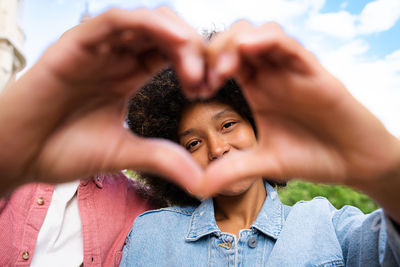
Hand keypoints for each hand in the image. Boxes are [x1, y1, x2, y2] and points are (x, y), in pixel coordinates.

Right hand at [0, 7, 204, 193]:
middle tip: (206, 78)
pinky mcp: (75, 45)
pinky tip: (173, 39)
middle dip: (192, 50)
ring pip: (144, 22)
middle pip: (164, 35)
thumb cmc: (63, 152)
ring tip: (194, 62)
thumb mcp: (123, 153)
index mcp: (127, 77)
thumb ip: (162, 158)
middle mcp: (115, 58)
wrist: (18, 157)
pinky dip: (145, 23)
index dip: (196, 66)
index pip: (170, 56)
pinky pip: (113, 21)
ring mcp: (96, 50)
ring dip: (175, 35)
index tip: (207, 89)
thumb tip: (202, 182)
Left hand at [204, 21, 399, 195]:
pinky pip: (286, 44)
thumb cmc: (312, 157)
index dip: (202, 68)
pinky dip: (264, 40)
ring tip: (221, 72)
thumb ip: (232, 170)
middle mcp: (271, 75)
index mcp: (256, 89)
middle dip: (211, 52)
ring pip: (258, 34)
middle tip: (203, 80)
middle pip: (235, 40)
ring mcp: (291, 70)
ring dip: (233, 44)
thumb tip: (197, 187)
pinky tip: (246, 50)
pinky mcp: (313, 71)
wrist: (353, 163)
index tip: (195, 90)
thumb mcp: (264, 164)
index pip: (223, 61)